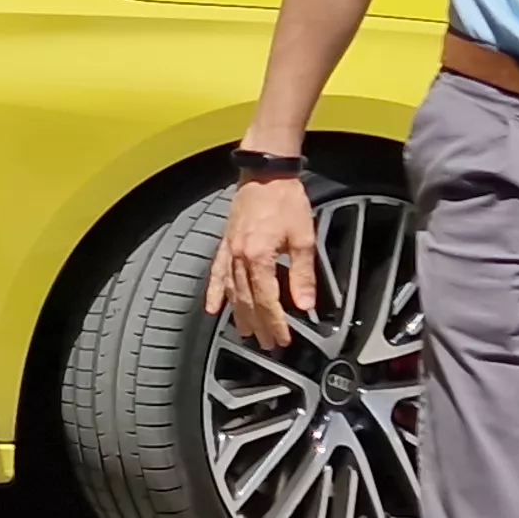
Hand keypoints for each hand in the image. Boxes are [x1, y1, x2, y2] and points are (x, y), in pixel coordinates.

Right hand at [203, 176, 320, 350]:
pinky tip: (213, 307)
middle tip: (267, 343)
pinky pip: (216, 274)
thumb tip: (305, 303)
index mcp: (259, 257)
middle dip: (259, 325)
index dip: (275, 323)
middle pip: (248, 301)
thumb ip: (302, 274)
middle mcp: (240, 258)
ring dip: (238, 315)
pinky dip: (214, 292)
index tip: (282, 338)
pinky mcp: (225, 245)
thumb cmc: (285, 200)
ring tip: (246, 332)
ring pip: (231, 292)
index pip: (267, 300)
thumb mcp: (303, 237)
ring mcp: (229, 252)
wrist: (265, 174)